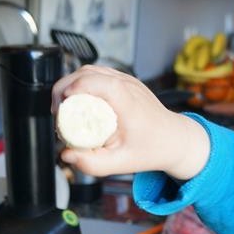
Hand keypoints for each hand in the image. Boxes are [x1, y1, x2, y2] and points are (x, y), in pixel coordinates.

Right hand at [51, 65, 210, 182]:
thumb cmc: (153, 149)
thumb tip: (66, 156)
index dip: (71, 89)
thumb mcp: (122, 163)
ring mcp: (127, 80)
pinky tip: (78, 101)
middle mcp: (127, 84)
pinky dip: (83, 84)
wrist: (176, 140)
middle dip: (64, 88)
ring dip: (71, 84)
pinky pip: (98, 74)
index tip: (61, 108)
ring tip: (64, 108)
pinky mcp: (125, 81)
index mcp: (127, 100)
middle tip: (58, 113)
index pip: (94, 80)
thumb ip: (93, 164)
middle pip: (86, 72)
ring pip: (90, 70)